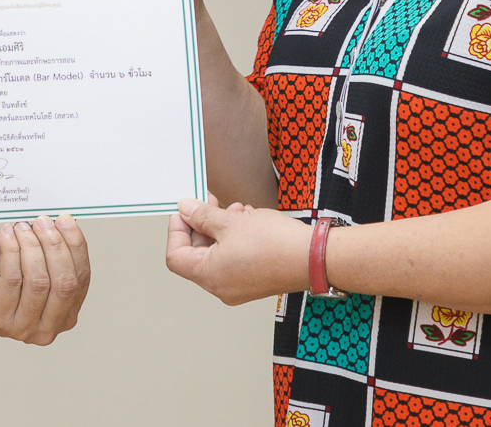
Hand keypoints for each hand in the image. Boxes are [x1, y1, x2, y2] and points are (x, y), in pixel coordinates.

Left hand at [0, 215, 90, 344]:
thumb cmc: (3, 277)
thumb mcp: (34, 265)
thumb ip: (51, 251)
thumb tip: (61, 222)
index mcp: (66, 315)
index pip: (81, 279)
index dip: (76, 247)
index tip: (66, 220)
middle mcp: (48, 328)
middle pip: (64, 283)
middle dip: (55, 246)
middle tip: (43, 222)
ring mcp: (23, 327)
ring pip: (38, 281)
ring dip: (31, 246)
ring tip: (22, 226)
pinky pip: (11, 279)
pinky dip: (11, 250)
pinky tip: (7, 233)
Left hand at [165, 196, 310, 304]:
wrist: (314, 257)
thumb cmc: (275, 244)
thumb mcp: (230, 221)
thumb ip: (202, 215)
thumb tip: (185, 210)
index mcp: (209, 276)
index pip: (176, 256)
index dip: (176, 230)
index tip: (184, 211)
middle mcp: (221, 287)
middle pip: (197, 254)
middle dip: (202, 225)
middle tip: (210, 203)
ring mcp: (239, 286)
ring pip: (218, 253)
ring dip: (222, 227)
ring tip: (237, 210)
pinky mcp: (255, 281)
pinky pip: (235, 258)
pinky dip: (236, 238)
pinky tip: (250, 221)